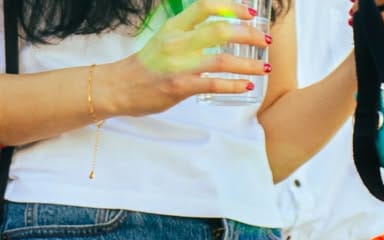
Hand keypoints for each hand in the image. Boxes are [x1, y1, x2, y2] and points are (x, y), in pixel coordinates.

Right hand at [97, 0, 268, 114]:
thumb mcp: (164, 40)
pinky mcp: (180, 86)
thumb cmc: (145, 67)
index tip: (250, 13)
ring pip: (221, 58)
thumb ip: (188, 36)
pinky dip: (233, 84)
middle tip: (265, 41)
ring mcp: (179, 64)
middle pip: (220, 30)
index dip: (231, 7)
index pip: (205, 6)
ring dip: (248, 63)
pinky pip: (213, 84)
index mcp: (174, 26)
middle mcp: (178, 41)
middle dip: (248, 34)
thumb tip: (215, 34)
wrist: (119, 87)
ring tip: (264, 67)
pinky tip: (247, 86)